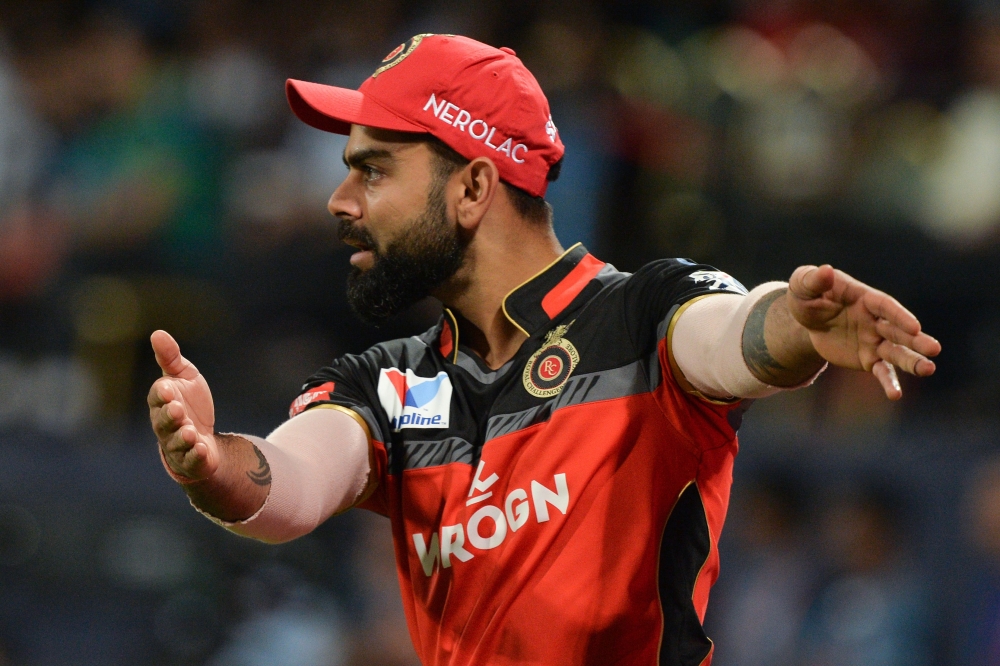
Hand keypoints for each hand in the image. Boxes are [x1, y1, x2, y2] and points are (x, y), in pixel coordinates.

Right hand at [147, 330, 218, 481]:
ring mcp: (177, 444)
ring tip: (190, 433)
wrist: (202, 436)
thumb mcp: (184, 377)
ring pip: (175, 443)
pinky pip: (191, 460)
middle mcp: (165, 425)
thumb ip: (170, 358)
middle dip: (169, 416)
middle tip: (177, 409)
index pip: (158, 397)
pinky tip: (202, 449)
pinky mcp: (192, 460)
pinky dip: (195, 455)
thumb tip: (157, 333)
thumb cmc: (189, 404)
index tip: (168, 388)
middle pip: (163, 421)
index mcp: (162, 403)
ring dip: (182, 438)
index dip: (162, 394)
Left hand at [786, 265, 940, 399]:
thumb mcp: (804, 285)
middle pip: (898, 331)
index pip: (885, 306)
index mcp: (864, 298)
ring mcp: (874, 340)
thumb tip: (824, 271)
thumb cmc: (807, 296)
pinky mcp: (867, 358)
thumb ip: (813, 280)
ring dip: (912, 361)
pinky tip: (895, 395)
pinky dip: (888, 382)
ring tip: (929, 369)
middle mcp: (875, 320)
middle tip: (935, 349)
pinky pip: (880, 371)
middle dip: (916, 340)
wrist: (804, 320)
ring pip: (896, 352)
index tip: (914, 327)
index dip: (899, 316)